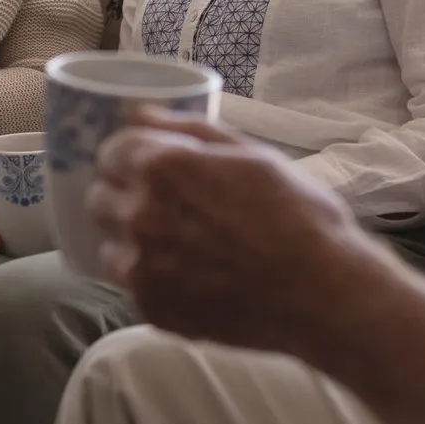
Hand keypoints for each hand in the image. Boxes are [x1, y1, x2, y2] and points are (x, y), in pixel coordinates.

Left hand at [84, 114, 388, 358]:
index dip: (128, 156)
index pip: (110, 152)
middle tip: (160, 205)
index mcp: (163, 169)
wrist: (324, 293)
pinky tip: (188, 277)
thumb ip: (189, 131)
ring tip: (174, 245)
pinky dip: (151, 279)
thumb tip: (140, 114)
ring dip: (130, 241)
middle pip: (100, 199)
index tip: (144, 165)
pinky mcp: (153, 310)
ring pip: (109, 247)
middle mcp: (141, 217)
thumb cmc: (299, 215)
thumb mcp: (253, 155)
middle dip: (122, 195)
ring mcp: (143, 269)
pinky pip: (133, 286)